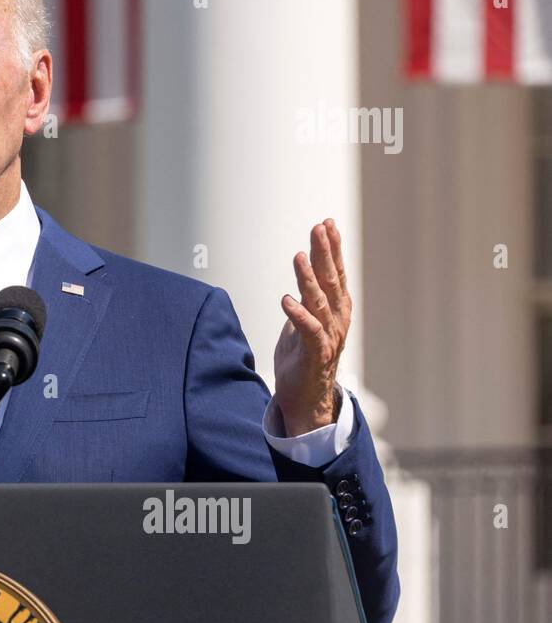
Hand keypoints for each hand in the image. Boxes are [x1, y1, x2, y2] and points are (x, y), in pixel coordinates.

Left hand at [274, 219, 350, 435]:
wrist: (305, 398)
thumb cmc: (303, 359)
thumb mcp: (303, 321)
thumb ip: (306, 299)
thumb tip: (302, 277)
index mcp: (335, 310)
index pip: (335, 273)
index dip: (332, 249)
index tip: (327, 224)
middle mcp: (336, 320)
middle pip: (331, 280)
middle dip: (325, 253)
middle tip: (320, 227)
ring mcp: (328, 337)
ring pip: (320, 301)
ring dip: (308, 278)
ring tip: (299, 256)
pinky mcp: (314, 354)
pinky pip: (308, 331)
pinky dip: (298, 315)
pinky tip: (286, 300)